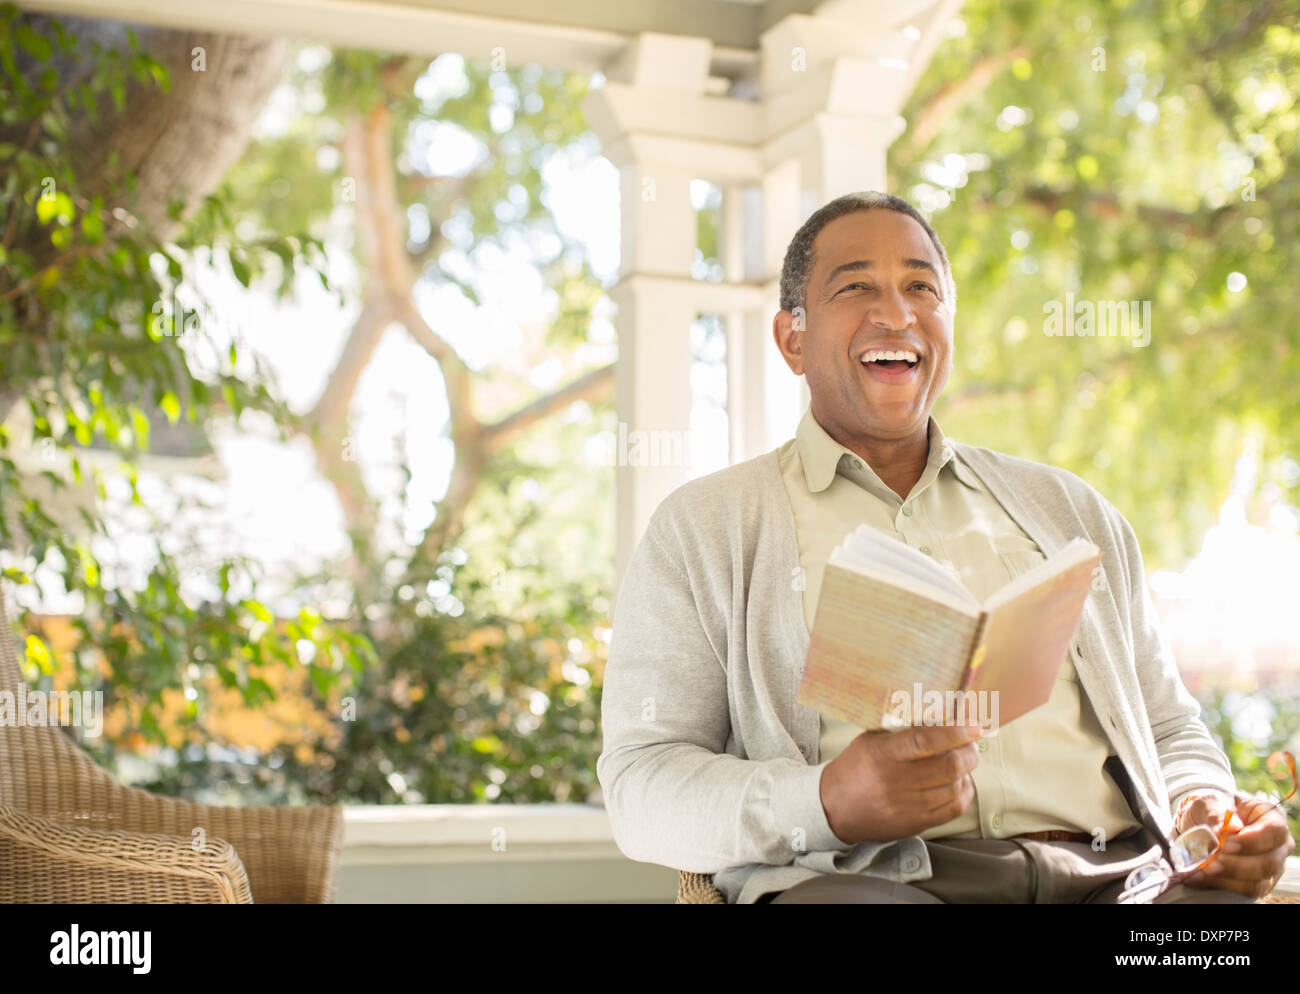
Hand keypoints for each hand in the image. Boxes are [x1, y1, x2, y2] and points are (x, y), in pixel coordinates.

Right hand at [819, 721, 980, 845]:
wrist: (834, 808)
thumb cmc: (855, 768)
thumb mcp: (871, 741)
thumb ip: (902, 731)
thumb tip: (941, 718)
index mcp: (882, 755)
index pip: (925, 741)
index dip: (954, 732)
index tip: (973, 725)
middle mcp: (896, 782)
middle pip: (949, 766)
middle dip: (968, 752)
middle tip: (970, 743)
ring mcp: (907, 806)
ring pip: (954, 787)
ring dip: (966, 772)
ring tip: (962, 761)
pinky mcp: (915, 824)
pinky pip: (953, 809)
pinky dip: (963, 792)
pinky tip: (957, 782)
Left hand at [1179, 791, 1295, 898]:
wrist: (1201, 823)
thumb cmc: (1212, 808)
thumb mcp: (1211, 802)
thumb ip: (1218, 813)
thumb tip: (1230, 828)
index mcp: (1271, 818)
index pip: (1274, 832)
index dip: (1252, 841)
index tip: (1226, 843)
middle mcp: (1276, 846)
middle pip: (1268, 862)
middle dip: (1237, 864)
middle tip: (1211, 860)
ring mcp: (1269, 867)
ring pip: (1258, 881)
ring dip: (1227, 876)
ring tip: (1203, 868)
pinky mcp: (1255, 882)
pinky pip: (1243, 890)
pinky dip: (1219, 883)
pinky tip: (1199, 875)